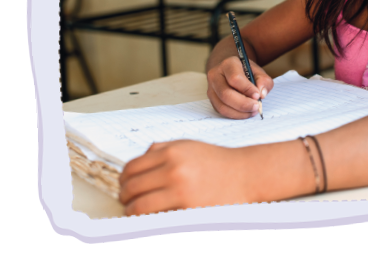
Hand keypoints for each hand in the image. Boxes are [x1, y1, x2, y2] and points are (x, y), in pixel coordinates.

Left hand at [119, 140, 251, 214]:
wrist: (244, 174)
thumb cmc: (217, 161)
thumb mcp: (188, 145)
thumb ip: (162, 149)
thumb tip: (138, 160)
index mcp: (171, 152)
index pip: (131, 168)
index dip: (123, 180)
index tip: (125, 186)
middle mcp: (173, 169)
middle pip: (131, 187)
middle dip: (125, 196)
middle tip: (128, 201)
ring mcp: (180, 190)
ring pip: (138, 206)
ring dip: (132, 211)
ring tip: (135, 212)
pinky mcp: (188, 209)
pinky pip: (156, 219)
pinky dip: (149, 221)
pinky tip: (151, 219)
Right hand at [206, 56, 273, 118]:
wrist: (230, 71)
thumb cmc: (245, 71)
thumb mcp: (258, 71)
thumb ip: (264, 81)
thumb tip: (261, 94)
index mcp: (228, 64)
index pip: (235, 78)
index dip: (247, 89)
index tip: (258, 95)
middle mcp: (216, 75)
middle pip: (226, 94)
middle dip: (243, 104)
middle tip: (256, 106)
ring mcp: (211, 89)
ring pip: (222, 106)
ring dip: (240, 112)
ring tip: (253, 111)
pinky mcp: (212, 100)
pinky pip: (221, 111)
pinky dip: (235, 115)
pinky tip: (245, 113)